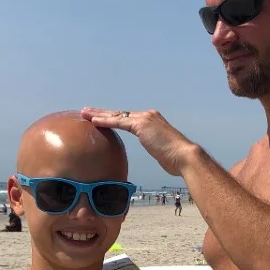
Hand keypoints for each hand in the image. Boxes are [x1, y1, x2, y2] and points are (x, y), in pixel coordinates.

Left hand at [81, 108, 199, 176]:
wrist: (184, 156)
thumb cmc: (176, 159)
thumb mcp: (163, 151)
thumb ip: (156, 147)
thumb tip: (157, 153)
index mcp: (153, 121)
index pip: (128, 118)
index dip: (114, 118)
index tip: (102, 118)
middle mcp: (148, 116)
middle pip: (120, 113)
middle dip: (103, 112)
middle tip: (88, 111)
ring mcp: (145, 119)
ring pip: (117, 115)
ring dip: (99, 114)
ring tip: (85, 113)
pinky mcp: (141, 125)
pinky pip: (119, 121)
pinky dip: (105, 121)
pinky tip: (93, 121)